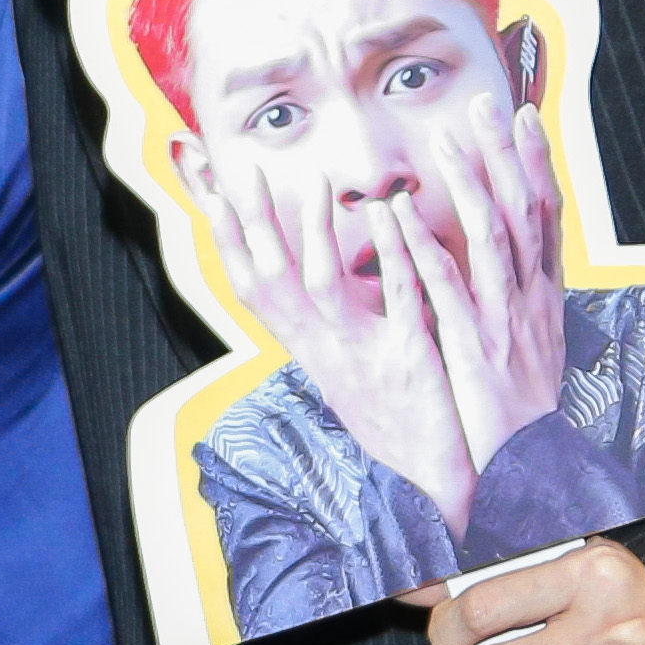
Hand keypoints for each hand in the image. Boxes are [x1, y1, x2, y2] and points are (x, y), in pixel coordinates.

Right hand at [186, 152, 478, 524]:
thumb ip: (325, 320)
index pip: (251, 287)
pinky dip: (390, 252)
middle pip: (271, 277)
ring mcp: (363, 352)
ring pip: (320, 285)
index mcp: (307, 347)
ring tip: (316, 182)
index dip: (225, 240)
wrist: (434, 477)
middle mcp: (323, 349)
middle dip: (252, 222)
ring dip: (313, 232)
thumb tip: (305, 270)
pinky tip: (391, 213)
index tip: (210, 193)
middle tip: (242, 167)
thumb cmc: (391, 413)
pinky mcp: (409, 357)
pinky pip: (395, 296)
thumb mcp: (344, 365)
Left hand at [378, 108, 568, 520]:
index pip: (545, 215)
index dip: (536, 163)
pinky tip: (398, 215)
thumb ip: (516, 298)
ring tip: (445, 139)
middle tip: (489, 103)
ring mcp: (502, 319)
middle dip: (507, 154)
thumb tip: (504, 259)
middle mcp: (528, 298)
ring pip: (491, 236)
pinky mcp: (470, 345)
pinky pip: (443, 286)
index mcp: (542, 296)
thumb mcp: (529, 344)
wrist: (528, 468)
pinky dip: (422, 246)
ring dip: (468, 183)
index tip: (525, 117)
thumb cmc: (521, 408)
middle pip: (524, 210)